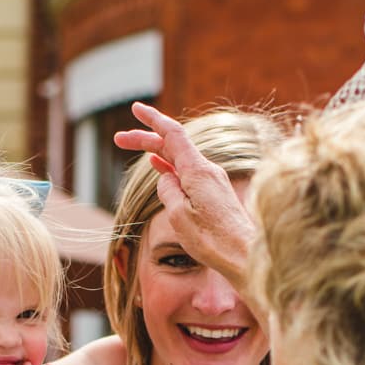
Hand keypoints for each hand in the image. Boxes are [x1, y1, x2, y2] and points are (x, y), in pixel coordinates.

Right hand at [113, 102, 257, 287]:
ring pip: (180, 158)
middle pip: (173, 145)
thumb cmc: (214, 240)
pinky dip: (170, 165)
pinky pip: (188, 172)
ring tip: (132, 148)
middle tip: (118, 138)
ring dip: (155, 152)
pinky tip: (159, 165)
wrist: (246, 256)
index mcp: (197, 171)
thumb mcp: (179, 216)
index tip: (136, 108)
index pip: (173, 134)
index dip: (153, 119)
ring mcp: (212, 181)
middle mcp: (207, 171)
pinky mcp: (215, 194)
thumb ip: (168, 191)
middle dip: (145, 139)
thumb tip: (166, 177)